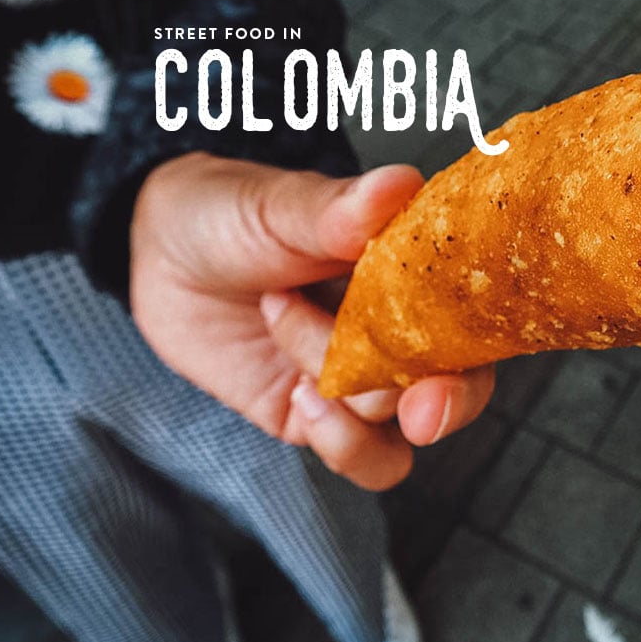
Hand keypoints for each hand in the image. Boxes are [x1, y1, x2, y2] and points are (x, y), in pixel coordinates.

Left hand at [129, 151, 493, 489]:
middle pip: (460, 385)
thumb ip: (337, 208)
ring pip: (404, 428)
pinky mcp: (320, 418)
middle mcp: (400, 330)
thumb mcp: (279, 204)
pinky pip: (362, 457)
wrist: (157, 251)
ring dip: (358, 400)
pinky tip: (303, 400)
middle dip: (445, 402)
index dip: (483, 339)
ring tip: (287, 323)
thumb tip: (397, 184)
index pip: (476, 312)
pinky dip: (344, 442)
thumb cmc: (230, 211)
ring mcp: (362, 379)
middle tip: (421, 408)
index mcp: (413, 271)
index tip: (465, 354)